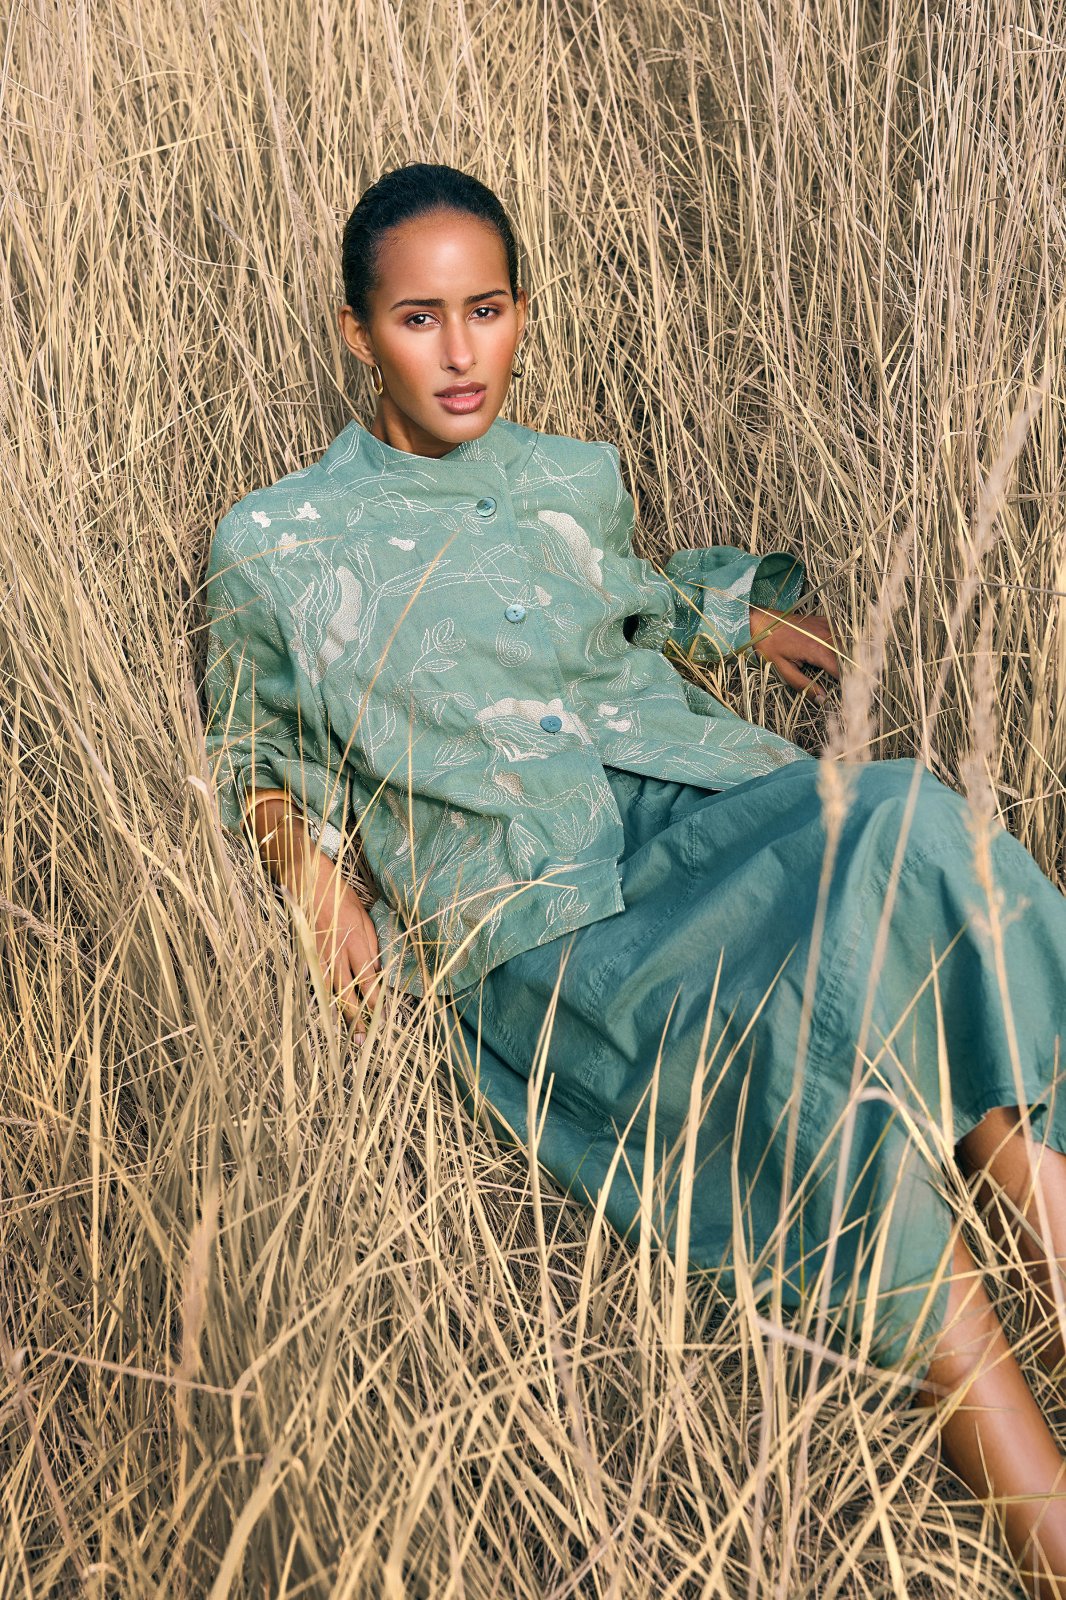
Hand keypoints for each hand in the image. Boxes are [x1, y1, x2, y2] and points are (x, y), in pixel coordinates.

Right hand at [299, 851, 382, 1040]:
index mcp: (356, 938)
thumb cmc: (337, 891)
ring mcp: (317, 952)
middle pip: (349, 990)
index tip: (382, 1018)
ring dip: (339, 1012)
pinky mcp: (303, 951)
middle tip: (365, 1039)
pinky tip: (324, 1010)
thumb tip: (375, 970)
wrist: (304, 874)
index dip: (375, 1000)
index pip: (368, 978)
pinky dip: (320, 997)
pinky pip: (314, 979)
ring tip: (346, 1033)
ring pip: (330, 989)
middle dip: (358, 1015)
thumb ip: (369, 944)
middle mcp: (337, 949)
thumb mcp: (362, 913)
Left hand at [748, 604, 840, 703]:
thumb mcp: (782, 669)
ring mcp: (827, 626)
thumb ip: (804, 685)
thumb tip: (822, 699)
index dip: (846, 684)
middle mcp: (826, 635)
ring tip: (838, 673)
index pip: (841, 671)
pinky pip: (841, 636)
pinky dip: (841, 647)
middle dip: (848, 673)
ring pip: (847, 647)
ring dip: (846, 660)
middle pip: (848, 659)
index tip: (845, 694)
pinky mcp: (826, 621)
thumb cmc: (768, 644)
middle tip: (843, 686)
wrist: (760, 620)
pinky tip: (833, 655)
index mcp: (817, 649)